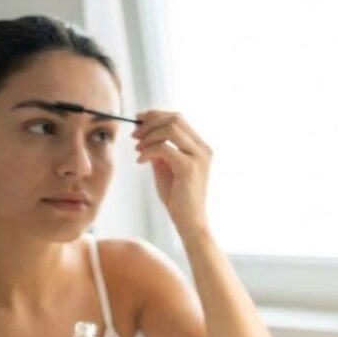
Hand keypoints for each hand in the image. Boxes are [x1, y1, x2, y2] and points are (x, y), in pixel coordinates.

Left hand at [133, 111, 212, 232]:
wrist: (189, 222)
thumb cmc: (178, 198)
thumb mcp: (166, 168)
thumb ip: (160, 151)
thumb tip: (144, 135)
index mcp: (200, 147)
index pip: (178, 118)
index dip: (156, 114)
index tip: (138, 119)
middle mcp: (203, 149)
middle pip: (175, 119)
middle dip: (150, 123)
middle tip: (134, 135)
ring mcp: (199, 157)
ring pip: (170, 129)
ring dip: (148, 136)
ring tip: (137, 149)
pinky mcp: (189, 167)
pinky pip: (164, 148)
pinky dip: (148, 151)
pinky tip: (140, 161)